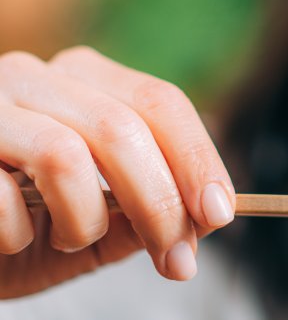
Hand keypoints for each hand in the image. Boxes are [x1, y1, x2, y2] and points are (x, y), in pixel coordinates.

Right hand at [0, 46, 235, 298]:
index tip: (220, 214)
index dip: (198, 159)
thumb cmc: (27, 226)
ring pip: (65, 154)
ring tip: (76, 242)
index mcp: (86, 79)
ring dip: (87, 220)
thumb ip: (146, 214)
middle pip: (122, 129)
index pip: (161, 103)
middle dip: (161, 204)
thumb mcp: (100, 222)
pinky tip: (14, 239)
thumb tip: (206, 218)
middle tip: (177, 260)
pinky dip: (19, 233)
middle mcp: (37, 76)